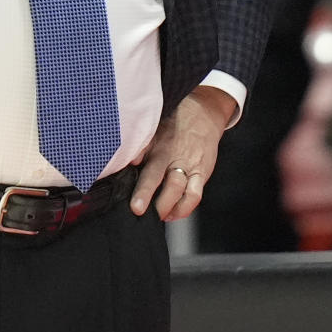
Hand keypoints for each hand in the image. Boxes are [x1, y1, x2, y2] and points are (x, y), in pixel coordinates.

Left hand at [130, 85, 234, 220]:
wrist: (203, 114)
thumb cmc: (173, 125)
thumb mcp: (154, 130)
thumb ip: (142, 147)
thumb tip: (129, 162)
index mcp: (160, 148)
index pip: (151, 170)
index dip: (143, 188)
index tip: (134, 203)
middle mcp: (175, 159)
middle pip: (166, 184)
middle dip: (153, 200)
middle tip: (139, 212)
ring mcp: (190, 167)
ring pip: (180, 191)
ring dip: (168, 207)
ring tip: (156, 216)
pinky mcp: (201, 174)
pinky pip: (195, 195)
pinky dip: (184, 208)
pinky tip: (173, 213)